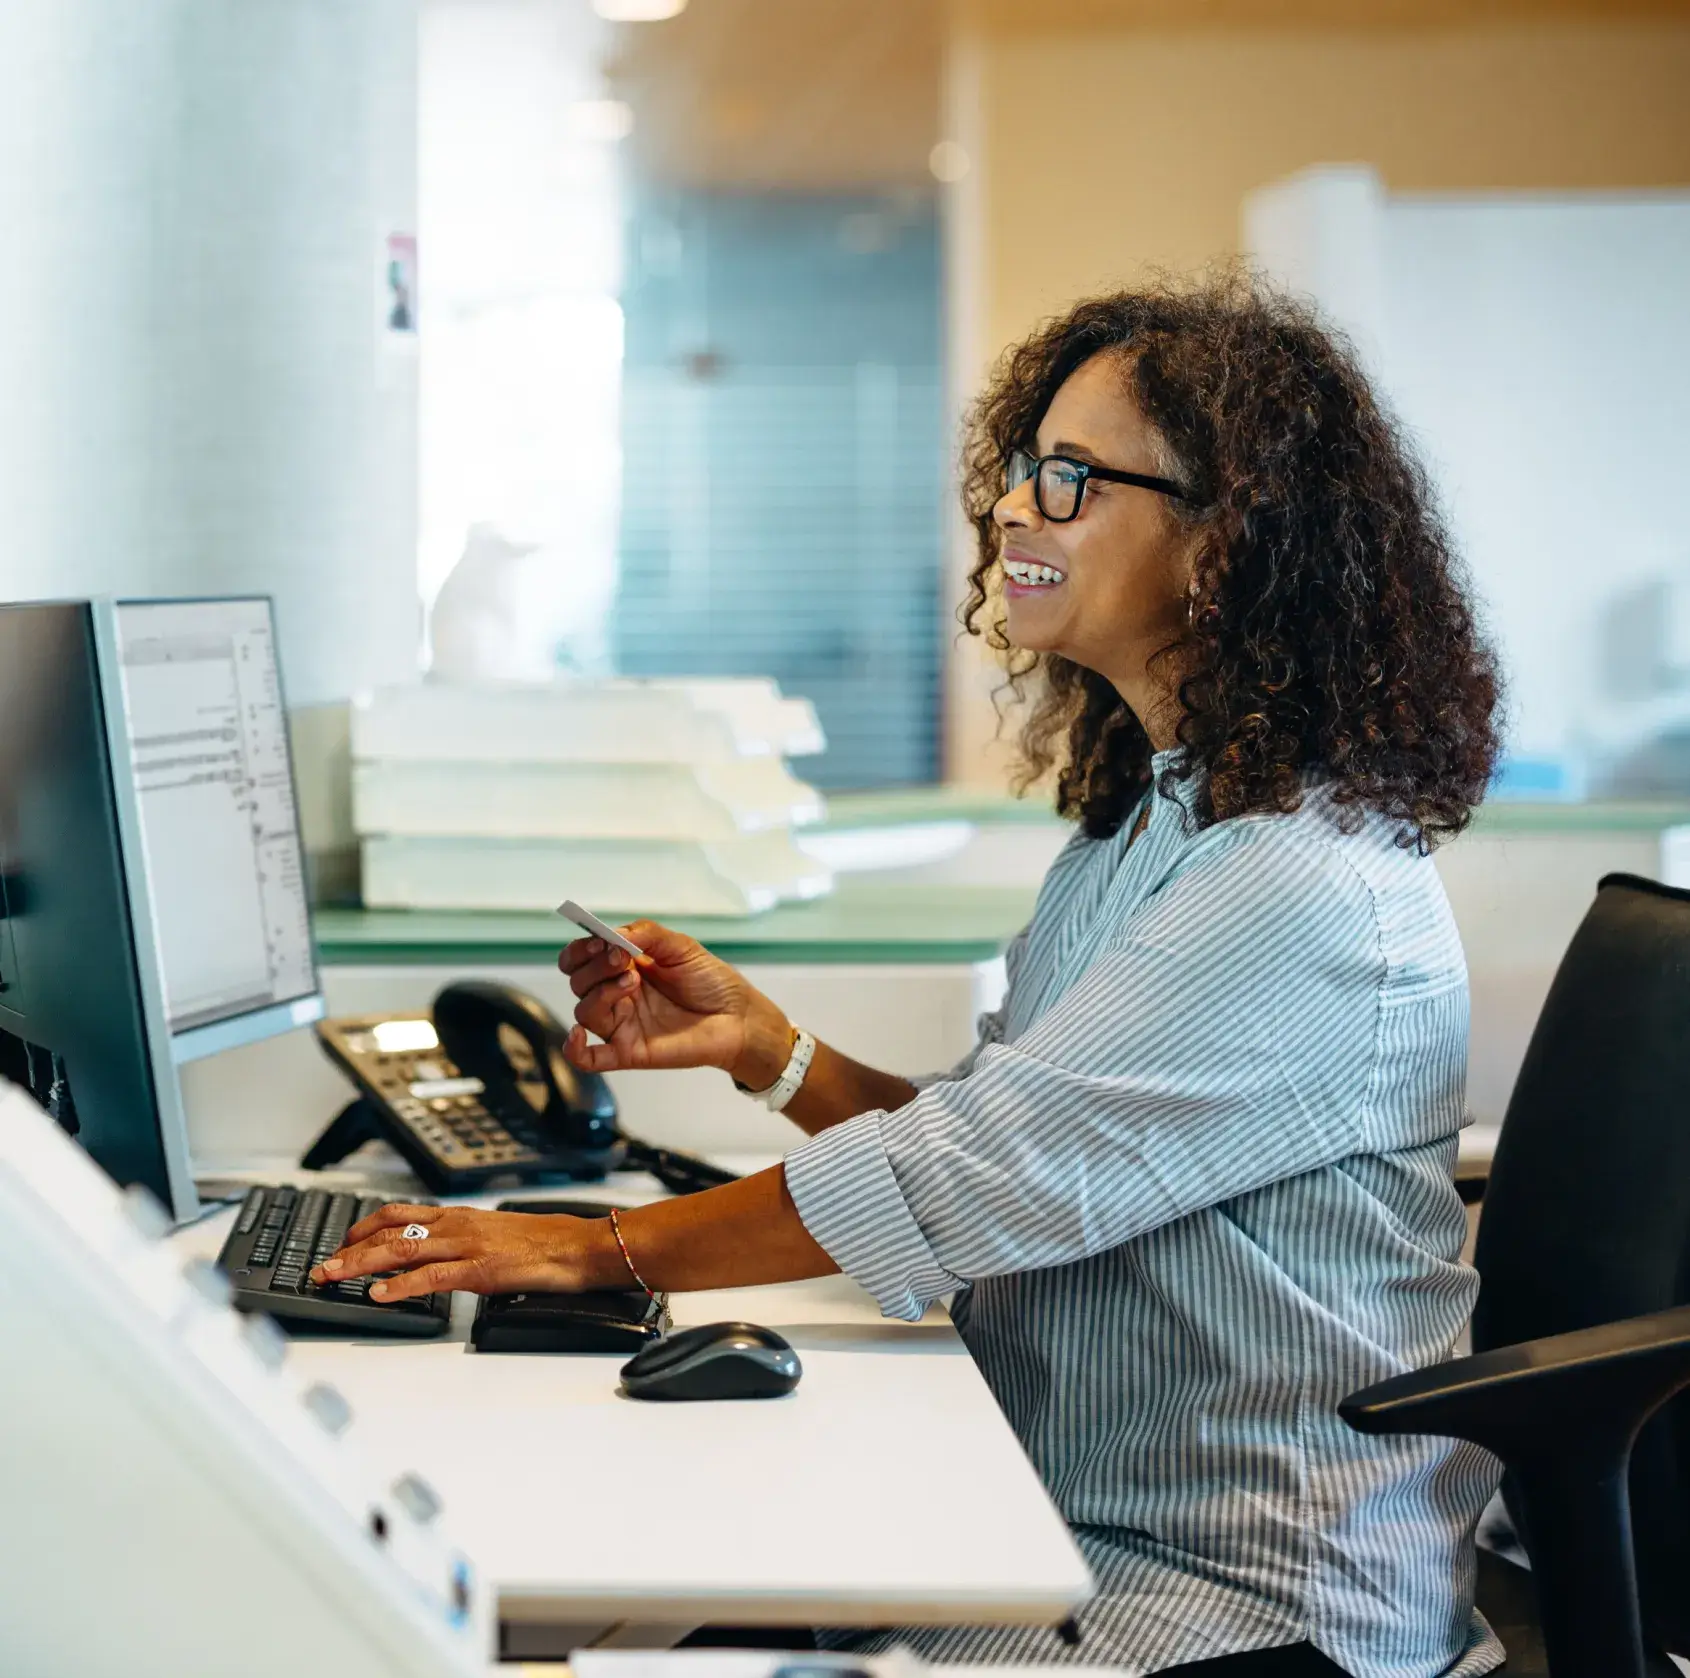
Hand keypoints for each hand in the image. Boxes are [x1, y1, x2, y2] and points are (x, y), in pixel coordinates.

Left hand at [309, 1203, 622, 1302]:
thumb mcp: (495, 1236)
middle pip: (390, 1230)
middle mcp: (457, 1225)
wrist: (579, 1246)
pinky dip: (400, 1287)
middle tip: (321, 1266)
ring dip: (361, 1264)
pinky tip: (379, 1296)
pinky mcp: (481, 1270)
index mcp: (460, 1217)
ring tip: (333, 1277)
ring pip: (402, 1249)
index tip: (340, 1244)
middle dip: (349, 1249)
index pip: (399, 1214)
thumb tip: (436, 1261)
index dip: (363, 1228)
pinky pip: (431, 1277)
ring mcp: (467, 1246)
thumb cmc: (545, 1243)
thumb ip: (463, 1244)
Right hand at [558, 919, 793, 1086]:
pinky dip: (574, 1050)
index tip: (600, 941)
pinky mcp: (629, 1052)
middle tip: (622, 959)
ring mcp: (622, 1024)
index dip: (582, 949)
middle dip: (595, 966)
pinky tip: (578, 1035)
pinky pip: (589, 1058)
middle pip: (579, 982)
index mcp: (624, 968)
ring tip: (632, 982)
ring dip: (599, 993)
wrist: (738, 1016)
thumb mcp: (680, 947)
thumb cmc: (711, 981)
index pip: (582, 958)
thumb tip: (613, 934)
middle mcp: (617, 996)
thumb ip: (646, 934)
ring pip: (584, 1011)